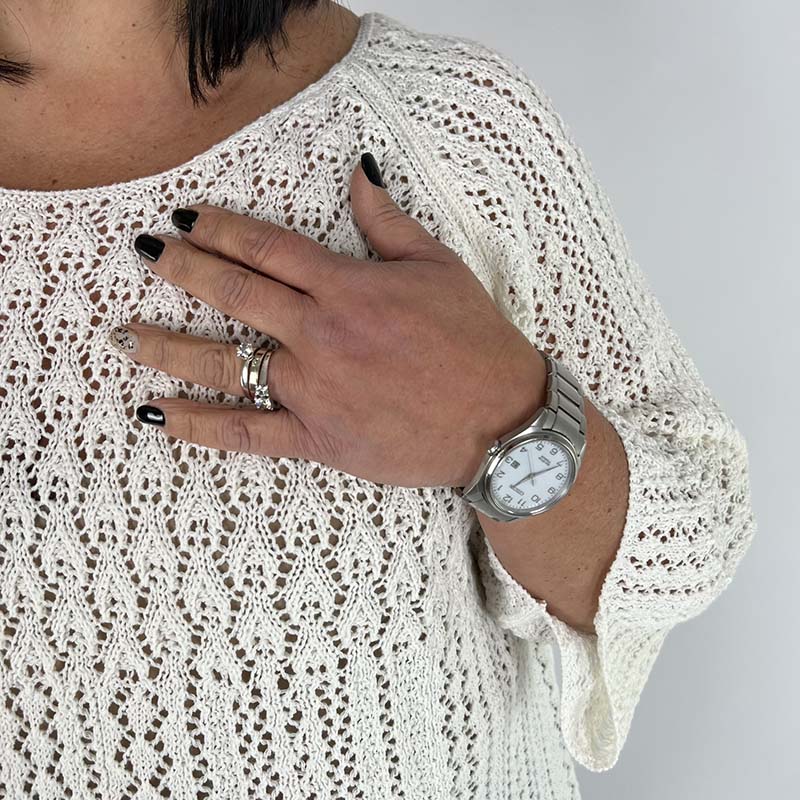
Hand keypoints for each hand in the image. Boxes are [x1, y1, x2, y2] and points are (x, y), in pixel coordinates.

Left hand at [110, 153, 546, 488]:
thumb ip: (387, 221)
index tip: (188, 217)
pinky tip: (156, 414)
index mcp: (348, 287)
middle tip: (145, 254)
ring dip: (168, 347)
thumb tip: (357, 170)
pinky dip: (197, 426)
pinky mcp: (318, 439)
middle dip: (183, 269)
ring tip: (125, 336)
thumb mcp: (439, 267)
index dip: (221, 228)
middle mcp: (320, 334)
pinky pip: (246, 432)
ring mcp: (313, 389)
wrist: (500, 420)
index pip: (268, 248)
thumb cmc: (476, 340)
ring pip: (224, 364)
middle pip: (234, 294)